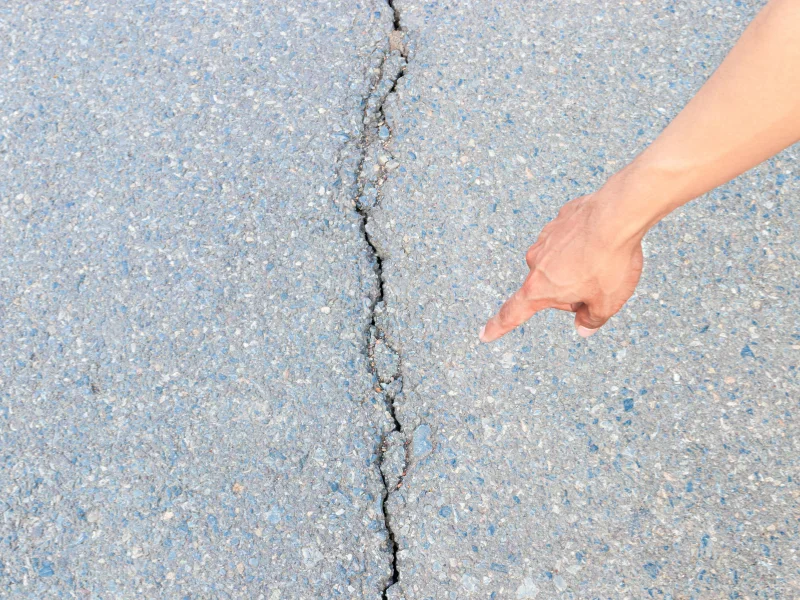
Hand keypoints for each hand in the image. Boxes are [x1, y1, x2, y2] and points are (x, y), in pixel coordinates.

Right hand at [479, 192, 643, 341]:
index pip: (513, 313)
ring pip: (559, 264)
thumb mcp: (607, 303)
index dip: (498, 327)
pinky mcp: (559, 221)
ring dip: (576, 267)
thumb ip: (592, 320)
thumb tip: (583, 328)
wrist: (617, 216)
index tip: (484, 335)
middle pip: (547, 288)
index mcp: (540, 288)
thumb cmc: (609, 262)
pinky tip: (600, 242)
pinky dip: (582, 246)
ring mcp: (545, 239)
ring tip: (602, 261)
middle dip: (569, 291)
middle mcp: (535, 263)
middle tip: (598, 286)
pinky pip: (568, 241)